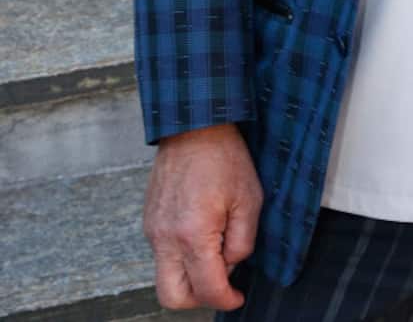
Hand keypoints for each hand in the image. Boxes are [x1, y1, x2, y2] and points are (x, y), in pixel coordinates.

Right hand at [143, 123, 263, 310]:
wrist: (194, 127)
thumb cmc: (224, 158)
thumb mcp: (249, 200)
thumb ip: (242, 243)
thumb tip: (231, 266)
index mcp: (193, 234)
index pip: (206, 290)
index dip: (227, 300)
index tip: (238, 296)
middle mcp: (165, 237)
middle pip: (173, 297)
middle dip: (199, 299)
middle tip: (221, 281)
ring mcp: (153, 229)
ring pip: (164, 278)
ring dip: (188, 277)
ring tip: (213, 250)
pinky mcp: (149, 221)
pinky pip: (161, 255)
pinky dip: (180, 257)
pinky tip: (201, 234)